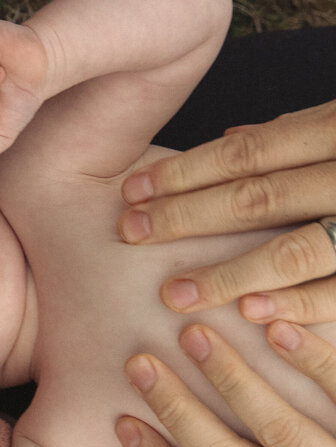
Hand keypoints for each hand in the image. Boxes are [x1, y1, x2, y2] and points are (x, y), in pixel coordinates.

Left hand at [119, 100, 335, 322]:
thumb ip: (295, 135)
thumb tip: (232, 139)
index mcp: (335, 132)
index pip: (247, 154)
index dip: (185, 172)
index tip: (132, 191)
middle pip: (257, 198)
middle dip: (187, 217)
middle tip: (131, 233)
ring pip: (294, 251)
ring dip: (229, 274)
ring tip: (175, 293)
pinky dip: (297, 303)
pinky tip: (247, 314)